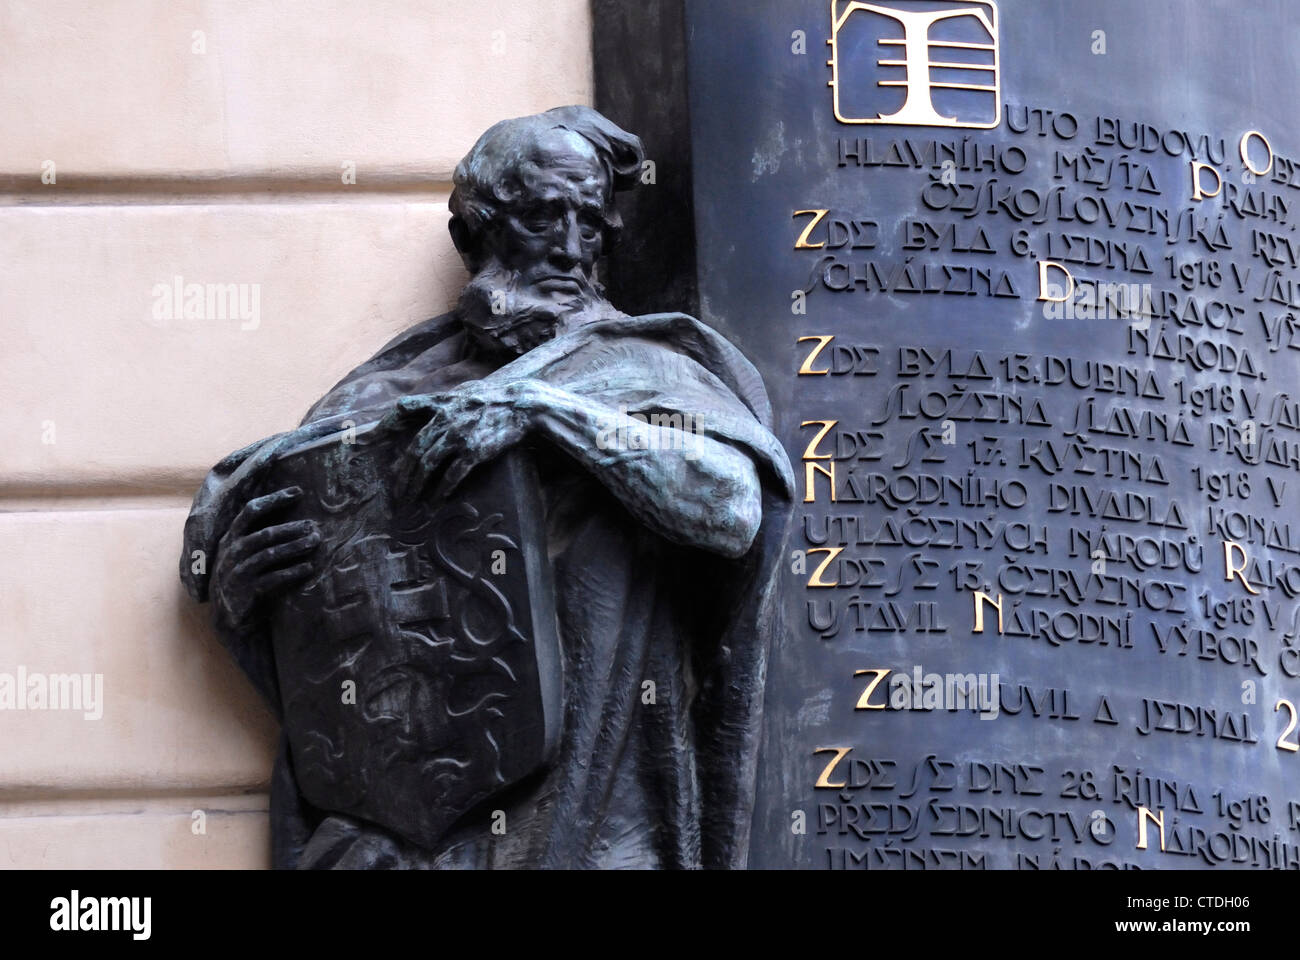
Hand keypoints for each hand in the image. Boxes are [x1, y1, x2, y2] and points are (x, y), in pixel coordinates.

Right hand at [210, 486, 320, 630]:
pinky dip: (292, 572)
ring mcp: (236, 572)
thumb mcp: (245, 554)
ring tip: (314, 542)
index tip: (298, 492)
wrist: (228, 617)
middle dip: (291, 528)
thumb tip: (296, 516)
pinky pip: (272, 578)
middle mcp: (231, 552)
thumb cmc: (244, 578)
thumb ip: (261, 536)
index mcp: (230, 538)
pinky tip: (308, 567)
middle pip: (264, 534)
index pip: (250, 511)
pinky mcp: (245, 591)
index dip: (274, 499)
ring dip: (294, 547)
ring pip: (269, 555)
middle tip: (313, 525)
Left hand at [380, 380, 537, 500]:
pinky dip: (441, 489)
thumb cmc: (495, 400)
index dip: (388, 422)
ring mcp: (458, 435)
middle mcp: (446, 419)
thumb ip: (446, 401)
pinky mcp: (474, 451)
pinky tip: (435, 501)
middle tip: (396, 492)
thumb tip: (432, 407)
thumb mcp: (466, 392)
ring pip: (428, 464)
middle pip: (415, 449)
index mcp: (442, 403)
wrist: (522, 405)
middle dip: (402, 474)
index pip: (407, 408)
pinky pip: (452, 474)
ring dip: (416, 486)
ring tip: (410, 502)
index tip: (373, 436)